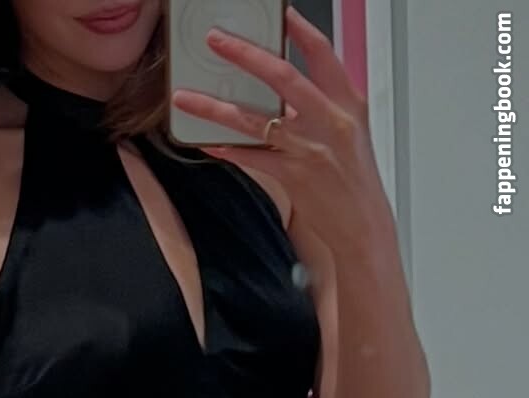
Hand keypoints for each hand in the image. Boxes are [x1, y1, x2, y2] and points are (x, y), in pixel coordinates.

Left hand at [170, 5, 388, 254]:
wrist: (363, 223)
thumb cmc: (355, 179)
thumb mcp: (350, 131)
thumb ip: (324, 105)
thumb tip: (289, 91)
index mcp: (346, 102)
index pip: (322, 53)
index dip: (298, 29)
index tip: (279, 12)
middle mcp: (329, 119)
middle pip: (283, 76)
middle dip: (245, 55)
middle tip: (216, 41)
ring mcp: (309, 147)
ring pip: (255, 119)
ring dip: (215, 107)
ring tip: (187, 98)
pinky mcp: (293, 175)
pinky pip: (251, 157)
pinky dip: (228, 149)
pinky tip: (208, 143)